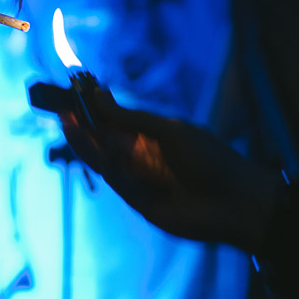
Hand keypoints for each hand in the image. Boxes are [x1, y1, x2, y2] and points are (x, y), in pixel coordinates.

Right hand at [60, 91, 282, 252]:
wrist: (236, 200)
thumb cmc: (211, 158)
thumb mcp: (170, 130)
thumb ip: (133, 118)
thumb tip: (99, 95)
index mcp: (148, 138)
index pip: (112, 122)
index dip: (91, 112)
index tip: (70, 97)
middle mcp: (140, 159)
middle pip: (102, 143)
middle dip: (81, 129)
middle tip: (61, 113)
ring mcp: (139, 182)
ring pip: (105, 163)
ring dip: (88, 145)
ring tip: (71, 124)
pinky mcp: (140, 203)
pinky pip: (120, 183)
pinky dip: (112, 165)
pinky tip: (109, 148)